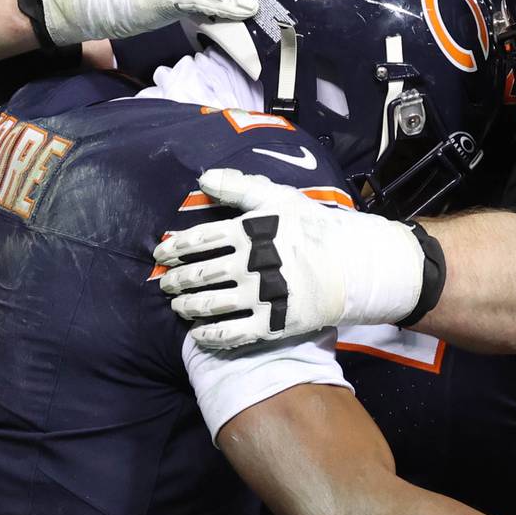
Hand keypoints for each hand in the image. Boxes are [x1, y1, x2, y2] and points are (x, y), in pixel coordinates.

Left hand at [155, 169, 428, 348]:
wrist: (353, 265)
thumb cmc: (313, 228)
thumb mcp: (280, 198)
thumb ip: (240, 186)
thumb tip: (203, 178)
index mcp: (252, 231)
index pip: (201, 239)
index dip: (175, 248)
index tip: (162, 254)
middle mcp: (254, 263)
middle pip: (201, 273)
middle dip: (176, 280)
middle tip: (165, 284)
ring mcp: (264, 296)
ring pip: (211, 304)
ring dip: (187, 307)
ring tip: (177, 307)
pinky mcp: (274, 323)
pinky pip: (233, 334)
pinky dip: (209, 335)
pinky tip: (197, 334)